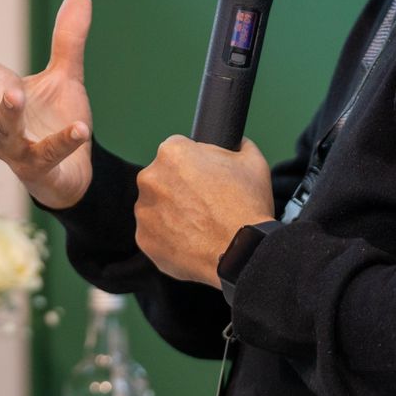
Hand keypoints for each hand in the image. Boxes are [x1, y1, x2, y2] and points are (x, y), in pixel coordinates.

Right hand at [0, 0, 94, 209]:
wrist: (71, 171)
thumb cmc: (54, 121)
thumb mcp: (64, 76)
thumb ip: (67, 40)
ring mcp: (15, 148)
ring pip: (5, 132)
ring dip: (8, 113)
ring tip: (14, 94)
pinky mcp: (38, 169)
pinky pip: (48, 154)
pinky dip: (63, 141)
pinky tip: (80, 129)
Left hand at [136, 136, 273, 286]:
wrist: (242, 253)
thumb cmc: (248, 205)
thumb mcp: (252, 162)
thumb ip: (238, 145)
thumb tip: (235, 141)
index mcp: (171, 152)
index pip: (178, 151)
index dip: (196, 165)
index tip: (208, 180)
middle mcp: (149, 177)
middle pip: (164, 178)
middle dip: (181, 188)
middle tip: (206, 205)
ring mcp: (144, 210)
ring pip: (157, 206)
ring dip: (173, 213)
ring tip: (201, 226)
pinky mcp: (143, 239)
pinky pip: (155, 234)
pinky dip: (169, 238)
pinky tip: (192, 242)